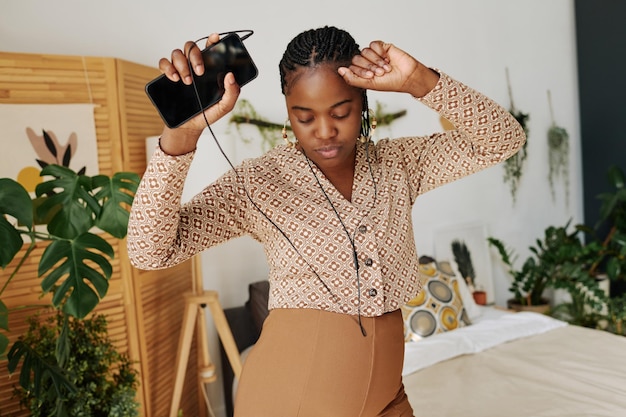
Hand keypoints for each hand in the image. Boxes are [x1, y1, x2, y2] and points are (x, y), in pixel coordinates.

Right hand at [157, 33, 240, 153]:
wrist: (188, 127)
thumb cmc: (207, 114)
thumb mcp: (224, 106)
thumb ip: (232, 93)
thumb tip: (231, 75)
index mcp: (209, 69)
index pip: (210, 49)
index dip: (212, 41)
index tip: (215, 38)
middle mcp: (194, 67)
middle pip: (191, 47)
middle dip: (195, 56)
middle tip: (200, 72)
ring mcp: (180, 70)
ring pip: (177, 53)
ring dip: (182, 64)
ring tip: (187, 81)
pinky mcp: (167, 77)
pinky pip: (163, 63)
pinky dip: (167, 67)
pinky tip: (174, 79)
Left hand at [338, 40, 438, 97]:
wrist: (407, 77)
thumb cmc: (390, 83)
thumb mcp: (369, 84)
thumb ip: (352, 79)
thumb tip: (340, 70)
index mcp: (361, 73)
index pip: (351, 67)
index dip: (360, 71)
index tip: (371, 76)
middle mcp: (366, 63)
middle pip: (356, 58)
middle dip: (369, 66)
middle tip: (380, 73)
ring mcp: (373, 55)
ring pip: (364, 51)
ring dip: (376, 61)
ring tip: (386, 68)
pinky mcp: (381, 47)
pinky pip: (373, 44)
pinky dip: (379, 52)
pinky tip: (387, 58)